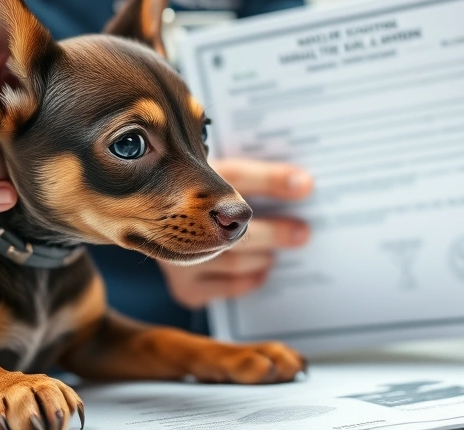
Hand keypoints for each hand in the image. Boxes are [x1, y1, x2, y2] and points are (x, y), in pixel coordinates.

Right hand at [158, 159, 312, 308]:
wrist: (158, 228)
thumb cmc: (199, 200)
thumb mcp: (221, 180)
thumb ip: (260, 179)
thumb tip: (303, 184)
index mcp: (185, 180)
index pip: (234, 176)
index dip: (271, 179)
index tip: (305, 185)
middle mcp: (173, 219)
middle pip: (230, 226)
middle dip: (274, 231)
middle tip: (303, 232)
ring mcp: (176, 258)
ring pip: (231, 259)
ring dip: (263, 256)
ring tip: (278, 250)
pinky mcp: (186, 288)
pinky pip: (227, 286)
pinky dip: (250, 278)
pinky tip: (262, 269)